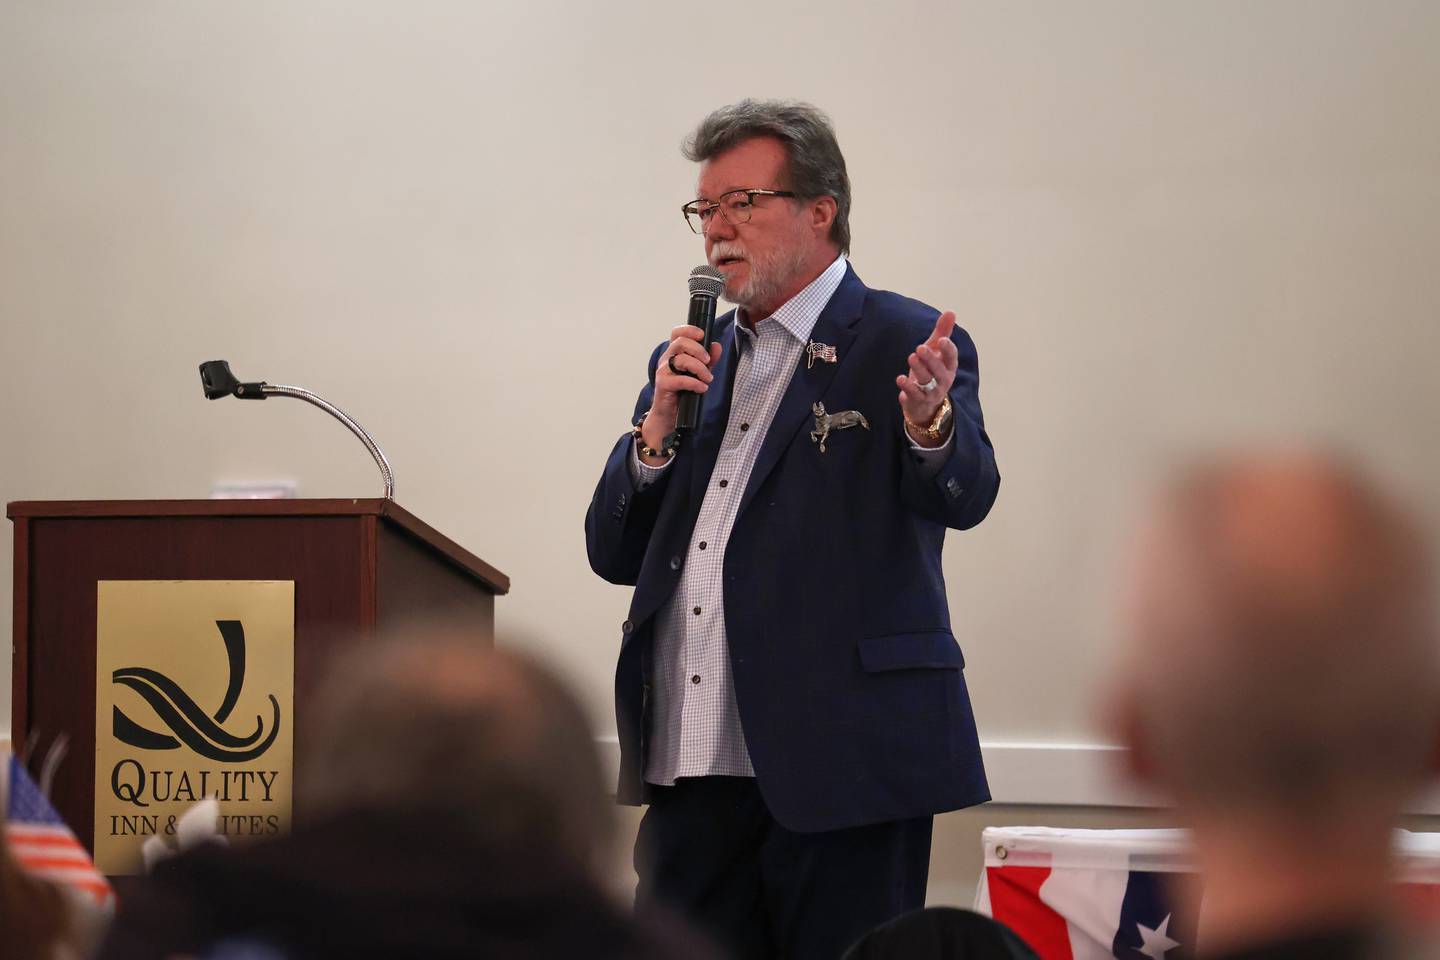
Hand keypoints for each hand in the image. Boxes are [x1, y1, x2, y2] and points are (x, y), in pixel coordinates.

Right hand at [641, 325, 722, 458]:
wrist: (669, 415)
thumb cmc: (682, 392)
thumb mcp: (699, 373)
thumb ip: (708, 360)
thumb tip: (716, 346)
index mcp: (674, 353)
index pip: (677, 333)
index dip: (689, 330)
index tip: (702, 335)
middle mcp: (667, 359)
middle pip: (680, 343)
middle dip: (698, 350)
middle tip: (708, 361)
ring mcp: (663, 371)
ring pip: (681, 360)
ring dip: (699, 369)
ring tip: (707, 379)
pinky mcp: (663, 385)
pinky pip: (680, 379)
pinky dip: (695, 383)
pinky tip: (702, 388)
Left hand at [895, 311, 957, 447]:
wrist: (925, 404)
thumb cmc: (931, 372)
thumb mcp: (936, 352)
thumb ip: (942, 332)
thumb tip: (951, 312)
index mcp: (949, 367)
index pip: (952, 358)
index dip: (948, 349)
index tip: (942, 340)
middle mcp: (943, 380)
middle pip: (939, 371)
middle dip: (931, 359)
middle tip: (920, 347)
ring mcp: (931, 392)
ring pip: (927, 382)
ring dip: (919, 370)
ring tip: (911, 357)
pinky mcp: (918, 401)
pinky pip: (914, 395)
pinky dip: (908, 387)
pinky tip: (900, 378)